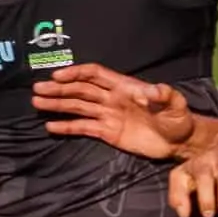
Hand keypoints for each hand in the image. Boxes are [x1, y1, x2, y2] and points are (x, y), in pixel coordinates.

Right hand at [30, 64, 196, 159]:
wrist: (180, 142)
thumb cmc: (179, 119)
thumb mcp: (176, 105)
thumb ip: (164, 95)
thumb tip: (153, 90)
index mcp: (124, 87)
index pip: (95, 75)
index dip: (76, 74)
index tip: (58, 77)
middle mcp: (112, 99)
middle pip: (80, 90)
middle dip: (59, 89)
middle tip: (37, 90)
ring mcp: (108, 116)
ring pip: (78, 107)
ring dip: (58, 104)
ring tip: (37, 102)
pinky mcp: (108, 133)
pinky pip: (83, 128)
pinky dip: (67, 127)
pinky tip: (50, 126)